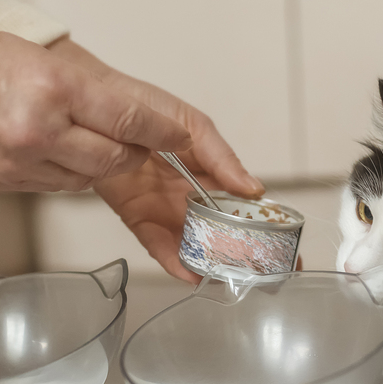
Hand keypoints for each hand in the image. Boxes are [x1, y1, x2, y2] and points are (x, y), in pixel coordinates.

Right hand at [0, 0, 192, 190]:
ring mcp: (22, 163)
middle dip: (156, 171)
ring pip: (96, 182)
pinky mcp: (3, 185)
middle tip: (193, 191)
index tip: (238, 176)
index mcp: (62, 86)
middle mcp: (45, 128)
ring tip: (106, 157)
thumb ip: (102, 96)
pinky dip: (72, 176)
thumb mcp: (46, 56)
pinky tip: (61, 158)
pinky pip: (59, 190)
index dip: (204, 151)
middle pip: (129, 164)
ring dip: (112, 172)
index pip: (153, 121)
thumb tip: (148, 134)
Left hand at [48, 37, 264, 281]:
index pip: (245, 208)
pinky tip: (187, 270)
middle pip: (222, 233)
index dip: (267, 231)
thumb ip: (223, 158)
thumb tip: (254, 189)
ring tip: (224, 276)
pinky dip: (171, 258)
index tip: (287, 252)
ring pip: (192, 243)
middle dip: (242, 256)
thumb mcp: (195, 125)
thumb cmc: (146, 107)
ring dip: (208, 261)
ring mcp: (166, 208)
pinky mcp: (137, 216)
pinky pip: (157, 243)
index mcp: (213, 173)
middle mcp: (192, 195)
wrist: (95, 108)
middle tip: (260, 275)